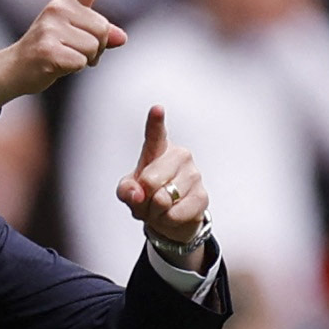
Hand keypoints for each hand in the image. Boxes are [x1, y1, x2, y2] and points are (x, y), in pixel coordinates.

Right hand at [0, 0, 127, 118]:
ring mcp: (50, 27)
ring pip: (94, 47)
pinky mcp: (47, 49)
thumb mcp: (77, 37)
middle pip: (103, 28)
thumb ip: (100, 34)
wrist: (15, 68)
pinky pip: (81, 62)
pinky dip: (75, 69)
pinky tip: (58, 66)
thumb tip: (122, 38)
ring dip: (87, 59)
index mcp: (64, 0)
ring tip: (67, 57)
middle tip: (77, 51)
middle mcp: (57, 8)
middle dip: (98, 47)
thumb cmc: (51, 50)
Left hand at [116, 106, 209, 269]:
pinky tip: (170, 214)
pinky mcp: (202, 195)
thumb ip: (126, 190)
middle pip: (150, 180)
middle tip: (146, 201)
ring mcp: (193, 174)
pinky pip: (175, 213)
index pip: (155, 134)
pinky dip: (166, 220)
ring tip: (159, 207)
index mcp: (159, 149)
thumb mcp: (129, 192)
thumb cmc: (148, 196)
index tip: (157, 109)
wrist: (169, 217)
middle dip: (143, 198)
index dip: (155, 121)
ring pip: (162, 199)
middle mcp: (179, 156)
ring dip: (154, 211)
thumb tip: (138, 194)